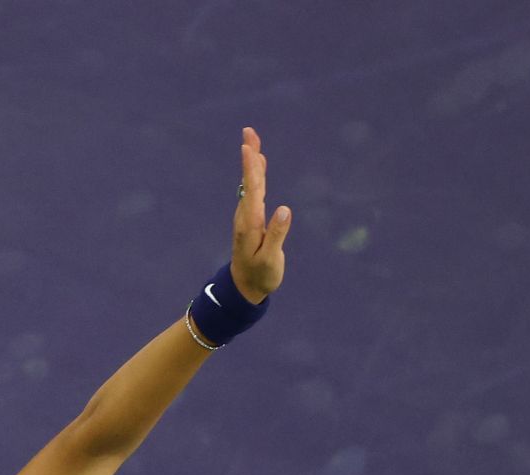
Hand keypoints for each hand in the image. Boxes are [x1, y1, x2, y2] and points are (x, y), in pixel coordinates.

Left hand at [229, 126, 290, 301]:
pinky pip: (253, 189)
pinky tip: (258, 164)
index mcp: (251, 223)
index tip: (248, 148)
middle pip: (249, 181)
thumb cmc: (260, 275)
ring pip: (250, 183)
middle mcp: (246, 216)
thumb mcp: (271, 260)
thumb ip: (277, 235)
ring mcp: (247, 216)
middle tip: (248, 132)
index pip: (252, 190)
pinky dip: (256, 174)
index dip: (251, 169)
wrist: (244, 287)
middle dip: (250, 156)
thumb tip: (285, 210)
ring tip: (252, 141)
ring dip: (252, 161)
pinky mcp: (251, 218)